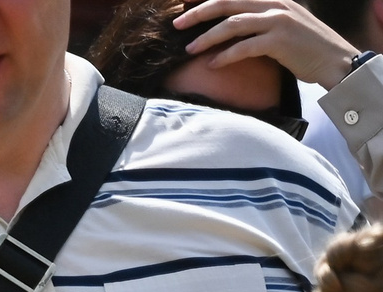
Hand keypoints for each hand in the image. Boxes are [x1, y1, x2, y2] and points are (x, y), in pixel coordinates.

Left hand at [175, 0, 358, 84]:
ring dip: (207, 37)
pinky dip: (225, 56)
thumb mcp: (281, 25)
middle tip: (177, 24)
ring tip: (189, 49)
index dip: (208, 1)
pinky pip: (244, 47)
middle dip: (199, 12)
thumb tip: (227, 27)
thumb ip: (258, 21)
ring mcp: (278, 21)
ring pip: (233, 24)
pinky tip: (211, 65)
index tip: (185, 8)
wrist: (334, 60)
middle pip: (228, 3)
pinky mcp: (280, 41)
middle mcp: (275, 4)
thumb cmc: (304, 47)